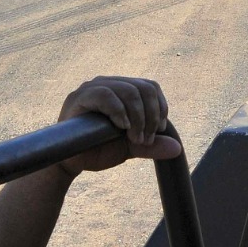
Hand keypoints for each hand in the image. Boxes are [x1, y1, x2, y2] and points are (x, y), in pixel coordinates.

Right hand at [54, 76, 180, 175]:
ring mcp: (93, 87)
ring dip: (138, 117)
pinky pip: (105, 94)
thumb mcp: (131, 147)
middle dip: (151, 115)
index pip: (150, 87)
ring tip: (134, 138)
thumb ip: (152, 145)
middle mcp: (109, 84)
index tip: (159, 132)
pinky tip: (122, 127)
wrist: (70, 162)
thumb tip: (177, 148)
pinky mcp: (79, 97)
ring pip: (128, 90)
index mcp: (122, 90)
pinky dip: (119, 111)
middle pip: (144, 87)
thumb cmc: (98, 150)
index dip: (160, 108)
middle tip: (146, 139)